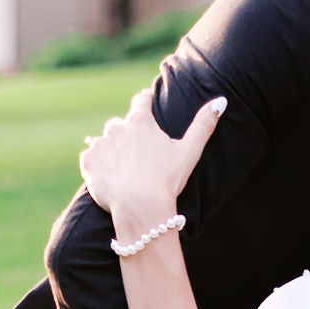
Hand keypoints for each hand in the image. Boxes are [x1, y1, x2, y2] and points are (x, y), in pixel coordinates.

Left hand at [80, 86, 225, 231]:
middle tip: (137, 155)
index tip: (147, 103)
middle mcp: (117, 128)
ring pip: (105, 142)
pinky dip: (98, 166)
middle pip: (120, 124)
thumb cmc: (167, 180)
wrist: (140, 208)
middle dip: (127, 135)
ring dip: (111, 151)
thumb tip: (221, 101)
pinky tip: (111, 178)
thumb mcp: (189, 151)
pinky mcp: (88, 162)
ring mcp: (100, 144)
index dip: (145, 101)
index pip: (142, 100)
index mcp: (141, 122)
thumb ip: (204, 124)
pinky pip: (91, 159)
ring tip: (123, 171)